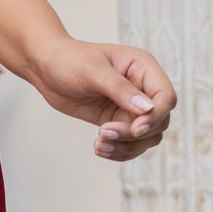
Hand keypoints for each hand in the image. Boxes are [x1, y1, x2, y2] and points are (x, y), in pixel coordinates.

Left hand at [31, 36, 175, 161]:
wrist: (47, 68)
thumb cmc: (70, 61)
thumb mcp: (94, 71)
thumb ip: (120, 89)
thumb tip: (147, 108)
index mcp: (143, 68)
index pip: (165, 97)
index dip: (155, 116)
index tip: (135, 128)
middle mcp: (142, 88)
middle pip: (159, 122)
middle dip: (135, 134)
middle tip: (104, 132)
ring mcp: (131, 107)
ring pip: (147, 137)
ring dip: (126, 146)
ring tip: (99, 143)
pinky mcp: (117, 120)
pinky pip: (129, 143)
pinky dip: (118, 150)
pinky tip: (99, 147)